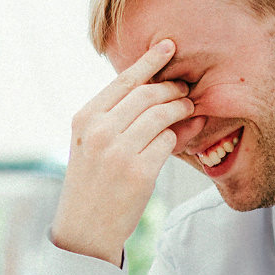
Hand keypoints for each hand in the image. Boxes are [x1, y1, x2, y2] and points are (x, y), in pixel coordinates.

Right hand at [52, 39, 193, 263]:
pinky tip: (188, 135)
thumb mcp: (88, 143)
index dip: (150, 60)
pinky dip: (180, 136)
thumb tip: (154, 89)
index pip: (123, 80)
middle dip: (172, 88)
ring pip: (161, 115)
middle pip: (147, 94)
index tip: (169, 46)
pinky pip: (168, 142)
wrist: (84, 229)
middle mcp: (99, 132)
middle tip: (185, 90)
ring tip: (190, 109)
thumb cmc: (91, 182)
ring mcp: (118, 152)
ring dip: (181, 109)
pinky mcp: (139, 173)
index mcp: (85, 118)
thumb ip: (113, 116)